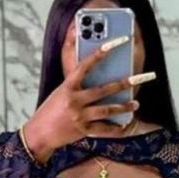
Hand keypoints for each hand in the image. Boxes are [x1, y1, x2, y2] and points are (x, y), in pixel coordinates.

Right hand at [22, 37, 148, 162]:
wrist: (39, 134)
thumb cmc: (49, 111)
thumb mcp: (59, 92)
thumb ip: (76, 86)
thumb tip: (96, 80)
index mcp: (67, 86)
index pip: (86, 65)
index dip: (101, 52)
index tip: (116, 43)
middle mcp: (75, 100)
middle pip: (104, 90)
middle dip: (123, 84)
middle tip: (138, 78)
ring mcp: (79, 116)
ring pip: (107, 110)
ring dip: (124, 107)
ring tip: (136, 103)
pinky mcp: (83, 130)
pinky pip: (103, 129)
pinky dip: (115, 128)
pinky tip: (125, 125)